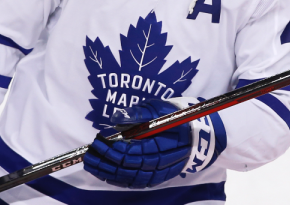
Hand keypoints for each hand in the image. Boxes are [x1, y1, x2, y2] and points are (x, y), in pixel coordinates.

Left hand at [83, 98, 225, 188]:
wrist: (202, 134)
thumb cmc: (179, 117)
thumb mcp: (160, 108)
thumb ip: (139, 113)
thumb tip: (116, 118)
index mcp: (162, 144)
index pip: (132, 151)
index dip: (112, 148)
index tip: (98, 140)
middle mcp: (161, 162)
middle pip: (128, 167)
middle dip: (105, 162)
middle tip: (88, 155)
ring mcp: (160, 172)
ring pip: (130, 177)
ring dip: (108, 172)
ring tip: (92, 164)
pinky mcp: (159, 176)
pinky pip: (136, 182)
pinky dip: (119, 179)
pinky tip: (107, 173)